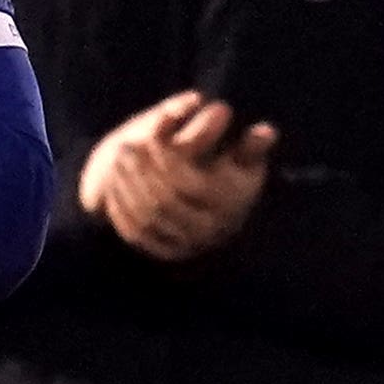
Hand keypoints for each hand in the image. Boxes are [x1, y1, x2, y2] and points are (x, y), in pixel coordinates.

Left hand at [86, 92, 275, 260]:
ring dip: (128, 185)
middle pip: (164, 201)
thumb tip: (268, 131)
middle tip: (125, 146)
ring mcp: (181, 245)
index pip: (188, 184)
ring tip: (119, 157)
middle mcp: (203, 232)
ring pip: (146, 216)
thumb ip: (251, 149)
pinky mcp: (161, 252)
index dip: (167, 159)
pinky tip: (115, 182)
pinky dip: (121, 205)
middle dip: (142, 172)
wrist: (216, 222)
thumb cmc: (230, 183)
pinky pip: (134, 230)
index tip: (149, 136)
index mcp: (225, 211)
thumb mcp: (245, 166)